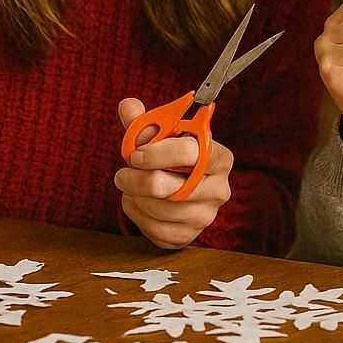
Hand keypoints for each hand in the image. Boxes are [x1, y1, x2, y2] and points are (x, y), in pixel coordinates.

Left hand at [115, 98, 233, 249]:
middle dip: (140, 180)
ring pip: (160, 210)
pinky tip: (135, 201)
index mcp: (219, 157)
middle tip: (122, 173)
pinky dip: (136, 214)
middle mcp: (219, 189)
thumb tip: (128, 106)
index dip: (161, 153)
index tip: (136, 154)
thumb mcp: (159, 135)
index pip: (194, 154)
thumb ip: (143, 121)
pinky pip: (154, 229)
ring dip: (134, 196)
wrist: (176, 185)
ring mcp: (205, 216)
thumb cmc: (169, 156)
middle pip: (175, 189)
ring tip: (128, 184)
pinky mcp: (187, 237)